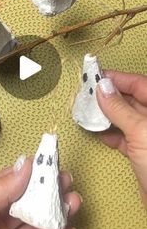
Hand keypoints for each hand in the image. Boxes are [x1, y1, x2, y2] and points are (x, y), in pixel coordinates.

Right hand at [97, 71, 146, 206]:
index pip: (139, 84)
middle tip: (87, 94)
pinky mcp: (142, 153)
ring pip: (125, 118)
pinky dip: (109, 134)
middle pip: (131, 100)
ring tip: (87, 112)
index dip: (118, 79)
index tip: (96, 75)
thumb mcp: (141, 131)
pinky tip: (96, 131)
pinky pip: (123, 137)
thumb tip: (102, 87)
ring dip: (106, 115)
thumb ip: (120, 108)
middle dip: (109, 96)